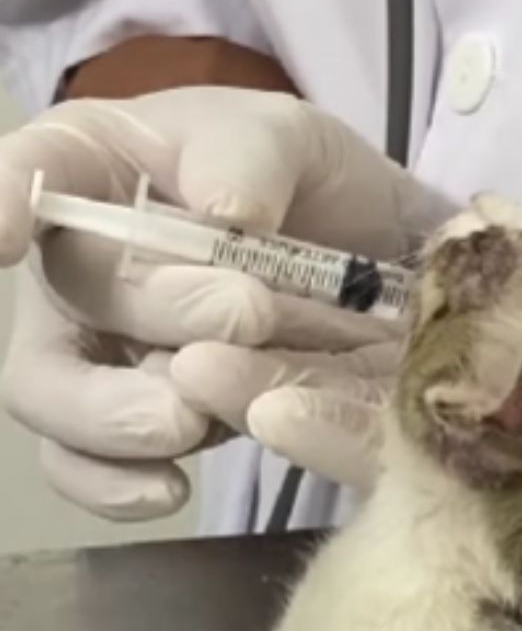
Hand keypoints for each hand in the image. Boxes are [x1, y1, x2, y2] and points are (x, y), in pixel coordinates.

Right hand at [0, 86, 452, 518]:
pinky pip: (96, 466)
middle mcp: (87, 261)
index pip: (34, 170)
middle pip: (67, 297)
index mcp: (101, 166)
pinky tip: (168, 491)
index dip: (3, 198)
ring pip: (60, 395)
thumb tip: (224, 207)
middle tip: (249, 310)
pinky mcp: (153, 419)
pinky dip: (118, 485)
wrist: (377, 265)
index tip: (6, 233)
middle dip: (154, 312)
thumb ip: (254, 154)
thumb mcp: (295, 140)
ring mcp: (112, 349)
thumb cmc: (313, 183)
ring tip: (191, 419)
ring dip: (122, 414)